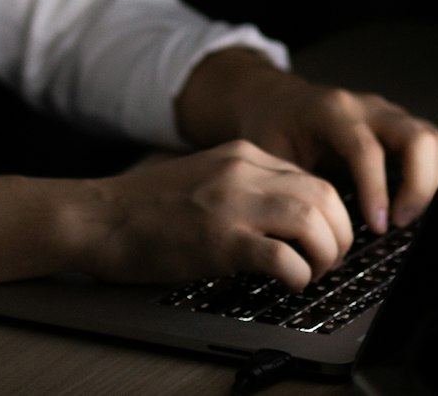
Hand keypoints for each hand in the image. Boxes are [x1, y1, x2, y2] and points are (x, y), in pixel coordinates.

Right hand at [82, 141, 353, 290]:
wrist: (99, 216)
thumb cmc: (145, 207)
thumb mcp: (206, 178)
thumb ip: (245, 187)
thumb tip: (286, 219)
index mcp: (241, 153)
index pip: (312, 177)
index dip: (330, 215)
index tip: (325, 240)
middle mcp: (243, 170)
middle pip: (324, 195)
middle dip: (339, 235)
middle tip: (327, 261)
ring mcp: (231, 203)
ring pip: (313, 220)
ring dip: (324, 255)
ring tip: (311, 274)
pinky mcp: (220, 240)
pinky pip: (282, 258)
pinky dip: (297, 275)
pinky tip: (287, 283)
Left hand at [176, 50, 437, 235]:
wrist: (276, 100)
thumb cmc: (271, 129)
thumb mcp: (269, 154)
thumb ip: (291, 187)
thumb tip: (312, 233)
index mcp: (331, 111)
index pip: (366, 148)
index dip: (375, 189)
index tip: (378, 227)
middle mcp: (366, 107)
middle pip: (415, 137)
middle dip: (418, 185)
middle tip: (398, 222)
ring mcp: (388, 114)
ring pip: (433, 139)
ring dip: (432, 181)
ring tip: (407, 216)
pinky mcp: (400, 126)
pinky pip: (434, 145)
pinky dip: (436, 174)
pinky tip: (416, 202)